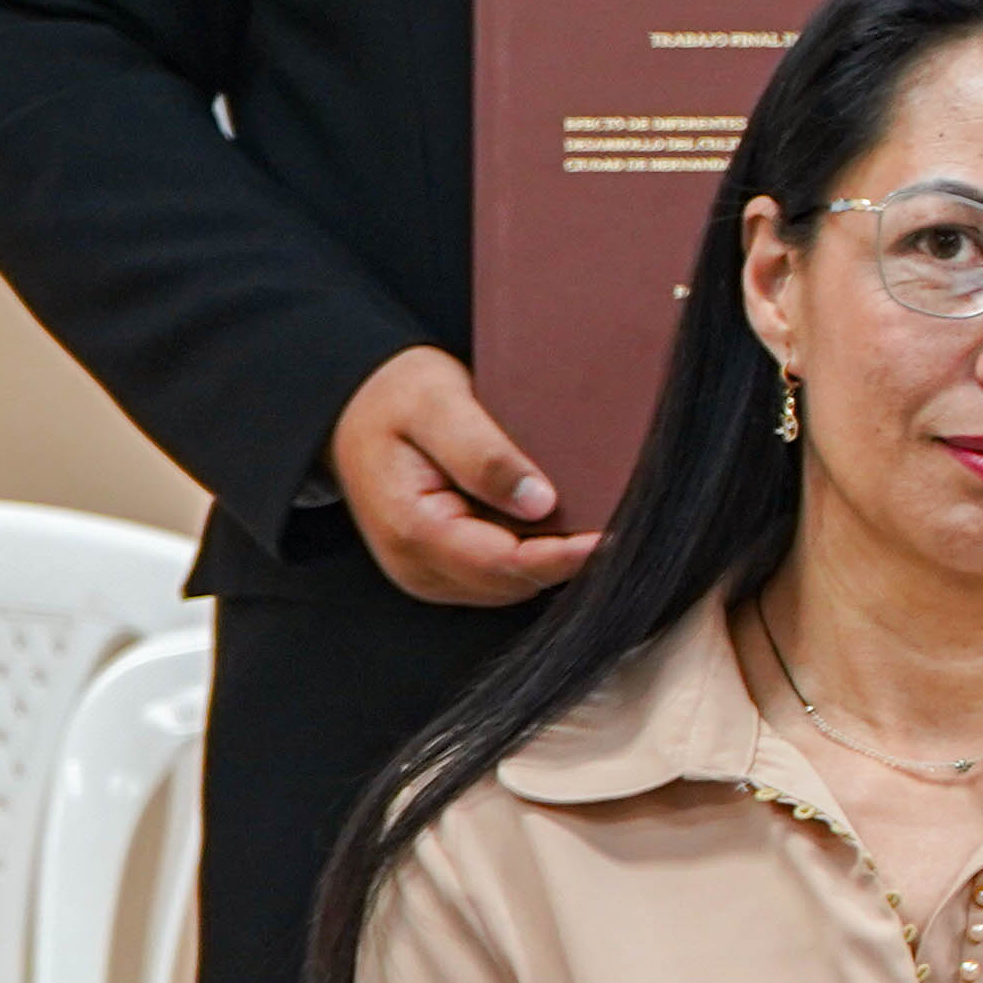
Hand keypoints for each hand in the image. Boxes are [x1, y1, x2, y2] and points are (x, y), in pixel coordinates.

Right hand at [329, 346, 603, 607]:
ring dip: (556, 559)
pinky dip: (538, 553)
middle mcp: (419, 566)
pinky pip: (504, 573)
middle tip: (629, 523)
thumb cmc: (395, 398)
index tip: (617, 537)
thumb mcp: (437, 405)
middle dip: (570, 559)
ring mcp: (431, 572)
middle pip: (515, 581)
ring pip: (514, 583)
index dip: (566, 556)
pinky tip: (567, 523)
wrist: (353, 407)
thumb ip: (484, 454)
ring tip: (604, 521)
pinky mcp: (445, 567)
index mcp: (412, 529)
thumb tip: (541, 502)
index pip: (505, 563)